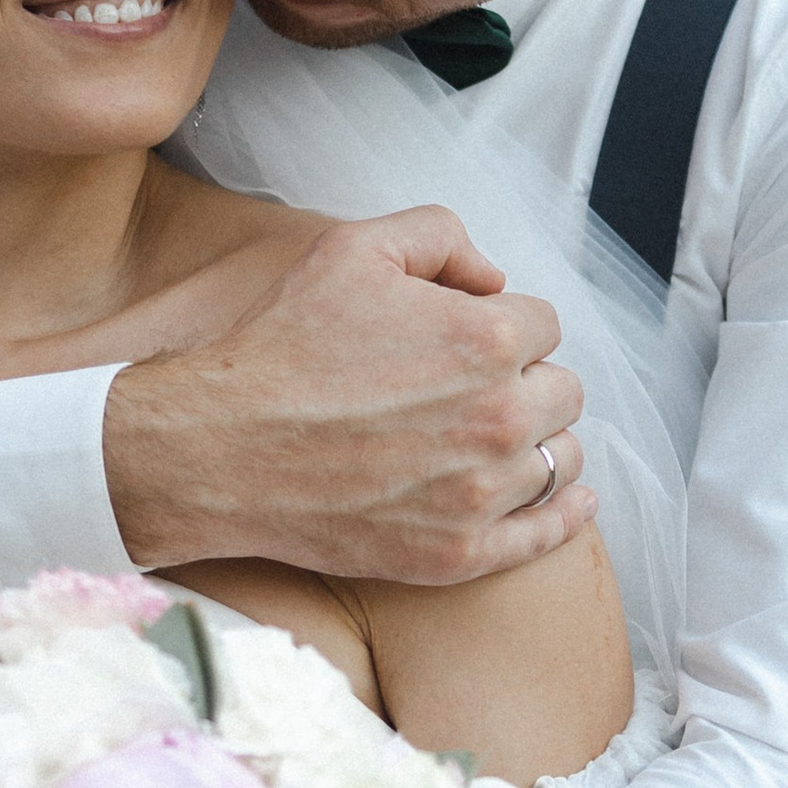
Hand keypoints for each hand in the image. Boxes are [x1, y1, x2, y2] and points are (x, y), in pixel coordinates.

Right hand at [102, 208, 592, 585]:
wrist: (217, 449)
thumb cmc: (281, 346)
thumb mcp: (353, 248)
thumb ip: (440, 235)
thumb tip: (493, 277)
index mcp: (486, 338)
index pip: (542, 323)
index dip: (502, 324)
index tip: (462, 338)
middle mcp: (498, 417)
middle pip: (564, 391)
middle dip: (527, 379)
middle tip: (470, 387)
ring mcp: (481, 492)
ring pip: (562, 459)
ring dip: (539, 442)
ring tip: (493, 437)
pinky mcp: (458, 552)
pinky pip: (547, 534)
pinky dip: (564, 514)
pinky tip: (571, 500)